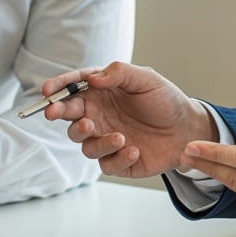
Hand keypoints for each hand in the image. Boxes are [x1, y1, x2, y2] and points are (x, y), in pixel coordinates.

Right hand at [40, 63, 216, 177]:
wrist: (187, 130)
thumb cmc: (165, 100)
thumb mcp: (146, 78)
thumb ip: (119, 73)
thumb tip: (92, 79)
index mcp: (101, 92)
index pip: (72, 88)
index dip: (58, 88)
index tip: (47, 90)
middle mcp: (98, 115)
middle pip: (68, 116)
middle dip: (58, 113)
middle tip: (55, 113)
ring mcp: (105, 138)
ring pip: (84, 143)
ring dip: (95, 140)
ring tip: (119, 136)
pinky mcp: (116, 160)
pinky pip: (105, 163)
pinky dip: (117, 157)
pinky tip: (134, 149)